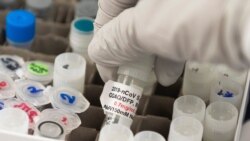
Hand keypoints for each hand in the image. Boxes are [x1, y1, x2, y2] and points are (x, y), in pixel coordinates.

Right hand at [89, 0, 249, 85]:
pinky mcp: (204, 9)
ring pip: (157, 20)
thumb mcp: (154, 26)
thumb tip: (99, 52)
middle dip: (129, 47)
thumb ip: (119, 38)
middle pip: (134, 13)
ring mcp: (183, 0)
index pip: (110, 4)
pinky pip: (178, 25)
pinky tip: (172, 67)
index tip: (106, 66)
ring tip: (155, 75)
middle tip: (130, 73)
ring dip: (152, 50)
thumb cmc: (211, 9)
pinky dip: (172, 47)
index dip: (104, 37)